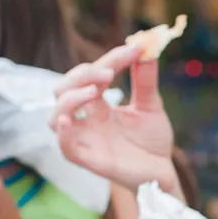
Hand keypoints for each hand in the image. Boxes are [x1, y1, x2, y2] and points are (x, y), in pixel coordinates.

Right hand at [50, 46, 176, 191]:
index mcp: (98, 104)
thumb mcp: (151, 105)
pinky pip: (65, 147)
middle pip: (62, 90)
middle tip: (108, 72)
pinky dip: (63, 133)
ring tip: (93, 92)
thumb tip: (148, 46)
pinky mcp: (89, 160)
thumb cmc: (152, 140)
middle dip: (80, 76)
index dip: (111, 58)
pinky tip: (68, 121)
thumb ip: (145, 79)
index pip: (91, 74)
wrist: (163, 172)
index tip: (134, 50)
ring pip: (54, 117)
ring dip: (69, 100)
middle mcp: (86, 119)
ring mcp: (85, 139)